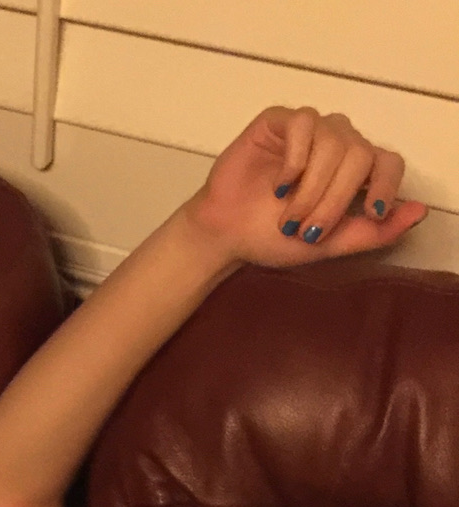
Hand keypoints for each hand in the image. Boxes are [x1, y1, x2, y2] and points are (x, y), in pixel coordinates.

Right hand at [185, 105, 425, 267]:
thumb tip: (419, 211)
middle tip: (306, 228)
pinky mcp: (280, 121)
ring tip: (287, 213)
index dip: (386, 186)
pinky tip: (279, 184)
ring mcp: (310, 130)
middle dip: (334, 199)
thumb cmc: (273, 238)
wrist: (226, 234)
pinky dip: (295, 160)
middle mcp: (338, 144)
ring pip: (334, 142)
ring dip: (312, 186)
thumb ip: (373, 232)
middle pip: (360, 156)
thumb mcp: (329, 244)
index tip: (371, 213)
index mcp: (354, 172)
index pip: (388, 163)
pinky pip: (304, 125)